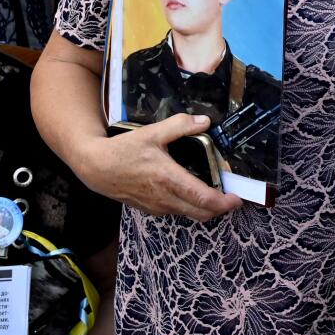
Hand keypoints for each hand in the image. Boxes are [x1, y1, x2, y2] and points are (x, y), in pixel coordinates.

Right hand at [69, 113, 243, 220]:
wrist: (97, 168)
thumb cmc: (124, 150)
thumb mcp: (152, 132)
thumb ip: (180, 126)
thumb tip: (204, 121)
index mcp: (169, 179)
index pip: (203, 199)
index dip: (224, 202)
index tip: (237, 198)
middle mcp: (165, 198)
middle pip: (201, 213)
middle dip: (220, 208)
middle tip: (231, 196)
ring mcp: (158, 207)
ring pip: (189, 214)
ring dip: (205, 208)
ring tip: (214, 192)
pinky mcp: (151, 210)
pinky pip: (177, 212)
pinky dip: (189, 206)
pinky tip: (191, 191)